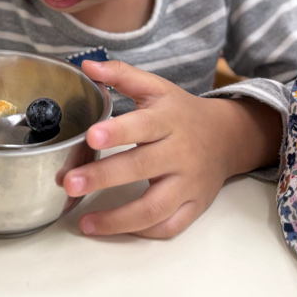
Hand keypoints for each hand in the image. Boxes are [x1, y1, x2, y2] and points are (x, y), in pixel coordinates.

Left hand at [63, 60, 280, 238]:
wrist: (226, 137)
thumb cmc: (180, 112)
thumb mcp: (156, 87)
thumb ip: (121, 75)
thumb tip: (85, 64)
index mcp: (168, 120)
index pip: (142, 126)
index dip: (117, 132)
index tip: (91, 136)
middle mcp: (180, 153)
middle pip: (141, 168)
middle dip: (103, 177)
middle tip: (70, 183)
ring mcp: (188, 184)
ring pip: (154, 208)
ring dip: (118, 219)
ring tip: (84, 222)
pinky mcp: (194, 206)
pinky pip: (168, 227)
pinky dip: (142, 232)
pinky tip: (113, 228)